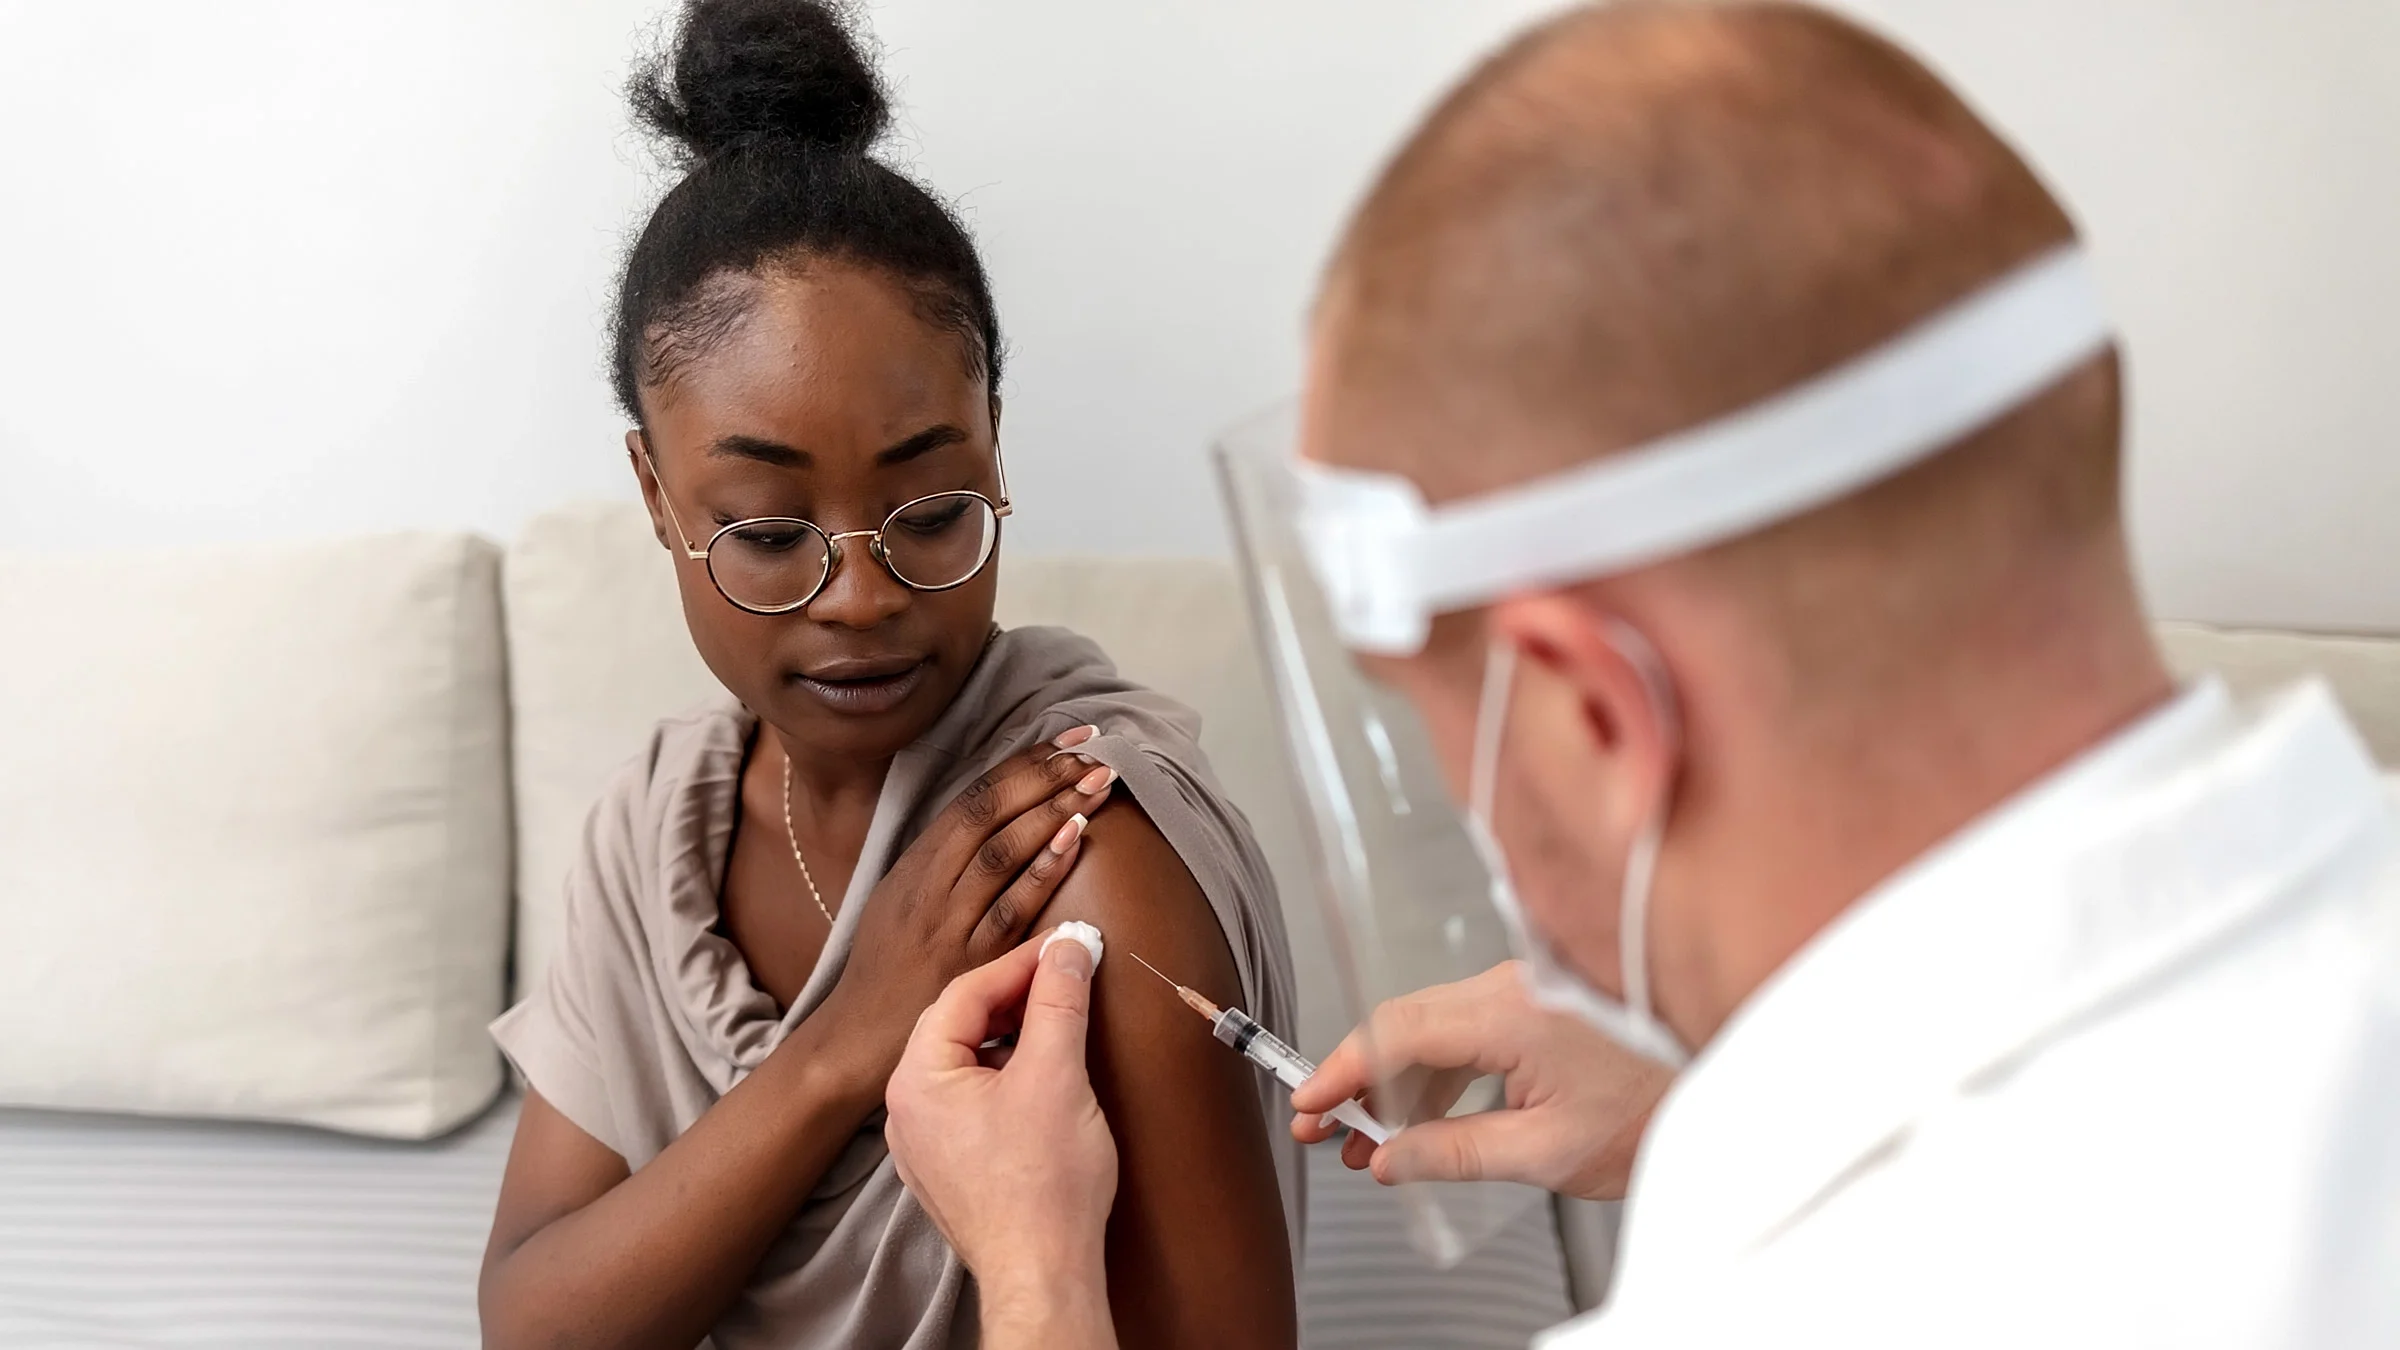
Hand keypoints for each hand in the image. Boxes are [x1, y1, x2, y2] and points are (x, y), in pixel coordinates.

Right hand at [818, 727, 1117, 1089]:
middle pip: (988, 814)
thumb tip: (1001, 818)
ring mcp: (947, 924)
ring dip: (1052, 812)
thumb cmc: (886, 970)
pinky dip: (1042, 871)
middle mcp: (928, 887)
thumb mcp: (901, 902)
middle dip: (1044, 776)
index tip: (1069, 741)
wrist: (855, 1039)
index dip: (1024, 764)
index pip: (973, 798)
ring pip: (1000, 853)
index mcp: (914, 866)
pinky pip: (1009, 910)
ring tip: (1096, 784)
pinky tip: (1073, 841)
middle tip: (1094, 752)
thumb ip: (943, 862)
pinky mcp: (966, 964)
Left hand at [887, 935, 1117, 1329]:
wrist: (1043, 1276)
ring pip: (966, 1062)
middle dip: (1015, 996)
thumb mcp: (1057, 1074)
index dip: (1021, 963)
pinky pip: (971, 1100)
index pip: (966, 992)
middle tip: (1066, 977)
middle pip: (960, 1024)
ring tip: (1058, 1021)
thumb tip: (1071, 947)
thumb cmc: (1044, 1187)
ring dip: (1011, 1035)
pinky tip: (1042, 1076)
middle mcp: (907, 1109)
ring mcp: (924, 1144)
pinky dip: (1005, 1075)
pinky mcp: (950, 1168)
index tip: (1067, 946)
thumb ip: (1060, 1001)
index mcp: (917, 1079)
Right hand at [1288, 961, 1672, 1200]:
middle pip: (1405, 1025)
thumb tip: (1389, 1158)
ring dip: (1393, 1084)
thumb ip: (1454, 1152)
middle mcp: (1511, 986)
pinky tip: (1415, 1120)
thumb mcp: (1545, 1153)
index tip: (1311, 1104)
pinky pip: (1463, 1032)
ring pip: (1431, 1030)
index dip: (1343, 1070)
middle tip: (1322, 1130)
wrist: (1721, 1087)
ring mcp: (1523, 990)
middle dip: (1357, 1082)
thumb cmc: (1654, 1112)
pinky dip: (1432, 1074)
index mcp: (1512, 1013)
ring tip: (1365, 1143)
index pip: (1398, 1032)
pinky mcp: (1535, 1003)